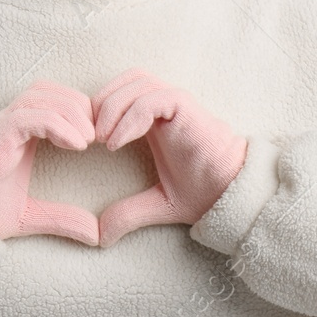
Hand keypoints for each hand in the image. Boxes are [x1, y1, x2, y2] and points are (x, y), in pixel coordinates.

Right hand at [0, 80, 99, 245]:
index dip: (78, 108)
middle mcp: (9, 123)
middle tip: (98, 135)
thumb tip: (95, 234)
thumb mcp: (33, 216)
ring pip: (41, 95)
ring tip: (88, 141)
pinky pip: (30, 116)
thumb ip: (63, 218)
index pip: (51, 98)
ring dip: (72, 113)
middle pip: (49, 89)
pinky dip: (58, 125)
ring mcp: (1, 127)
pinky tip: (76, 146)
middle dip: (79, 105)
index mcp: (19, 133)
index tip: (97, 136)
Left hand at [91, 68, 248, 248]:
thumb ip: (127, 213)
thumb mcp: (156, 204)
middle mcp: (165, 106)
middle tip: (88, 137)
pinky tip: (116, 143)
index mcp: (156, 119)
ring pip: (136, 84)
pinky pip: (151, 99)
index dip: (100, 109)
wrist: (232, 195)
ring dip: (112, 109)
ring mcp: (176, 103)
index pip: (121, 92)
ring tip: (101, 140)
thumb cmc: (202, 192)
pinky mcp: (185, 107)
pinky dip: (130, 117)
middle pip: (126, 81)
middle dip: (102, 102)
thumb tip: (100, 236)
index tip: (85, 142)